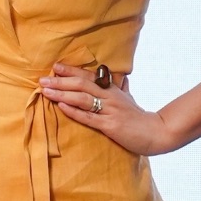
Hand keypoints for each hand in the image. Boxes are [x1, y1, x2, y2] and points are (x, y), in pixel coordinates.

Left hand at [39, 63, 177, 155]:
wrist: (157, 133)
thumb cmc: (140, 117)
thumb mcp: (130, 100)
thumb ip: (123, 89)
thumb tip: (122, 78)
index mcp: (113, 90)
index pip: (89, 76)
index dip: (71, 71)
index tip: (55, 67)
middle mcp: (110, 97)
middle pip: (82, 84)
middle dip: (60, 81)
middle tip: (43, 79)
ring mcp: (110, 111)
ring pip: (82, 98)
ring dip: (62, 93)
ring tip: (46, 90)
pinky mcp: (110, 126)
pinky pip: (88, 117)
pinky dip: (73, 111)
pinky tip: (61, 105)